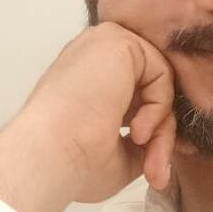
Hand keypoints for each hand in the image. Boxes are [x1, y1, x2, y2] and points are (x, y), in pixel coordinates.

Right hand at [0, 22, 176, 211]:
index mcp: (88, 79)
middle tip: (157, 170)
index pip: (136, 95)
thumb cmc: (71, 160)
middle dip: (161, 133)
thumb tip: (163, 145)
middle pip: (150, 88)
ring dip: (162, 127)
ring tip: (147, 157)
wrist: (49, 155)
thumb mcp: (117, 154)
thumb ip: (142, 139)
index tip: (158, 165)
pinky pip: (161, 74)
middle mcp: (96, 56)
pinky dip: (159, 108)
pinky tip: (137, 132)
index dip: (154, 128)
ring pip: (159, 83)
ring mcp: (106, 44)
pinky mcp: (120, 41)